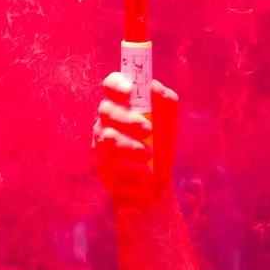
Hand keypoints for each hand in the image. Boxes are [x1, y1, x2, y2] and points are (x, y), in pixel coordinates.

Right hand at [93, 72, 179, 208]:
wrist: (155, 185)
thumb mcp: (169, 126)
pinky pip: (110, 161)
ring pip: (108, 136)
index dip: (117, 84)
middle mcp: (108, 119)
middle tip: (148, 130)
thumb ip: (166, 104)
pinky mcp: (100, 162)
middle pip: (107, 110)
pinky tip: (144, 171)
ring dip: (130, 145)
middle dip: (128, 119)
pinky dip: (131, 166)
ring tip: (148, 154)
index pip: (111, 84)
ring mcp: (101, 140)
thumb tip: (154, 86)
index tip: (130, 91)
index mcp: (123, 104)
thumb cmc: (160, 148)